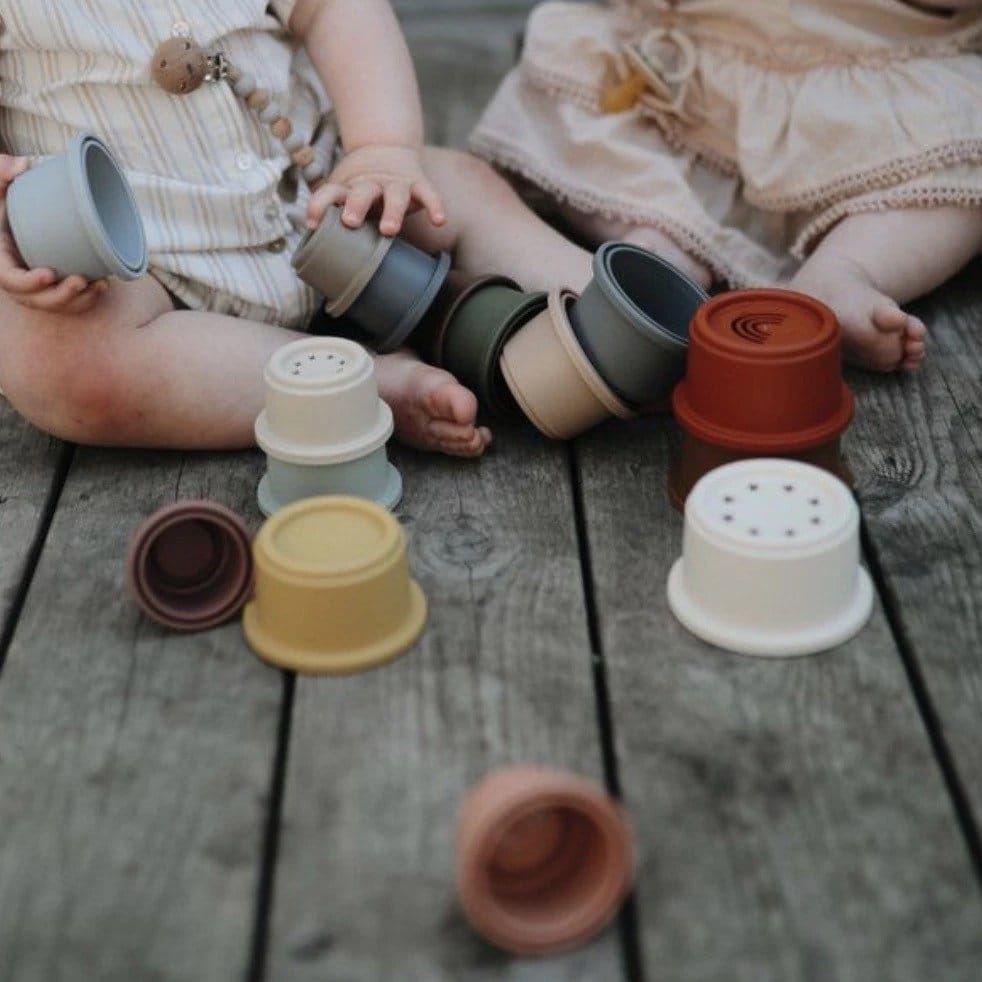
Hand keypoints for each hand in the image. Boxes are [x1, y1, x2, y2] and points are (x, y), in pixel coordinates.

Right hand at [0, 154, 107, 314]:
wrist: (16, 212)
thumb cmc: (5, 199)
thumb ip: (0, 171)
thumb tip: (23, 165)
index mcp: (0, 256)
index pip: (9, 279)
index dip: (27, 282)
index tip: (49, 274)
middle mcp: (17, 275)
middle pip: (35, 299)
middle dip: (59, 296)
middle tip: (81, 281)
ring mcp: (35, 284)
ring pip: (54, 304)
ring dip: (77, 301)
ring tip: (99, 286)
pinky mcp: (52, 285)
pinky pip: (67, 302)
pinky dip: (85, 299)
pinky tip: (102, 287)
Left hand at [307, 144, 445, 236]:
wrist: (386, 148)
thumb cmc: (361, 186)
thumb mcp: (344, 194)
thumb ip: (334, 215)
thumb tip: (313, 249)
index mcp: (348, 187)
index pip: (329, 194)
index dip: (319, 206)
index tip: (312, 223)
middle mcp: (370, 184)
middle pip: (362, 192)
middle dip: (357, 206)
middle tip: (350, 221)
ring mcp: (395, 183)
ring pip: (395, 195)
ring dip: (392, 211)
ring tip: (389, 229)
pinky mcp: (417, 183)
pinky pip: (429, 194)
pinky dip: (435, 205)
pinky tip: (439, 220)